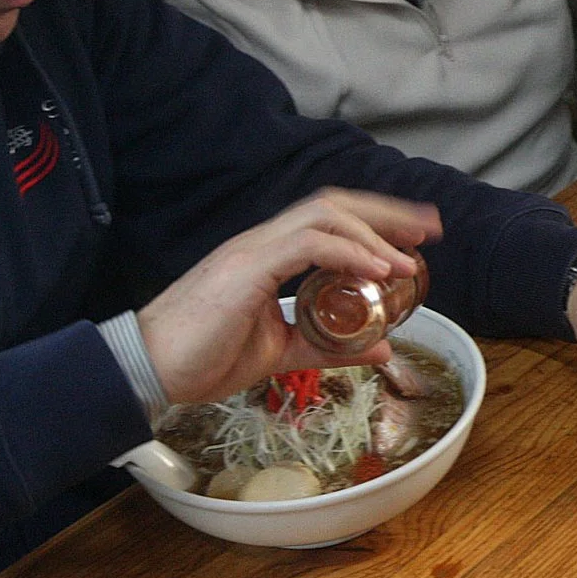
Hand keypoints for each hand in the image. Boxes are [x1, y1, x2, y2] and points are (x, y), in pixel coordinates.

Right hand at [138, 189, 436, 402]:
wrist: (147, 372)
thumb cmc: (200, 359)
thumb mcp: (279, 352)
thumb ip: (326, 347)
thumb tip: (379, 347)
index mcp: (268, 255)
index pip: (329, 219)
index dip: (376, 222)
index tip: (415, 238)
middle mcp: (262, 242)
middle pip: (335, 204)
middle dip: (388, 213)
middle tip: (430, 230)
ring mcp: (252, 249)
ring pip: (325, 215)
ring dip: (375, 233)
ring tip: (409, 258)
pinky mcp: (245, 267)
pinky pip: (307, 244)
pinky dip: (348, 251)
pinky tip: (377, 270)